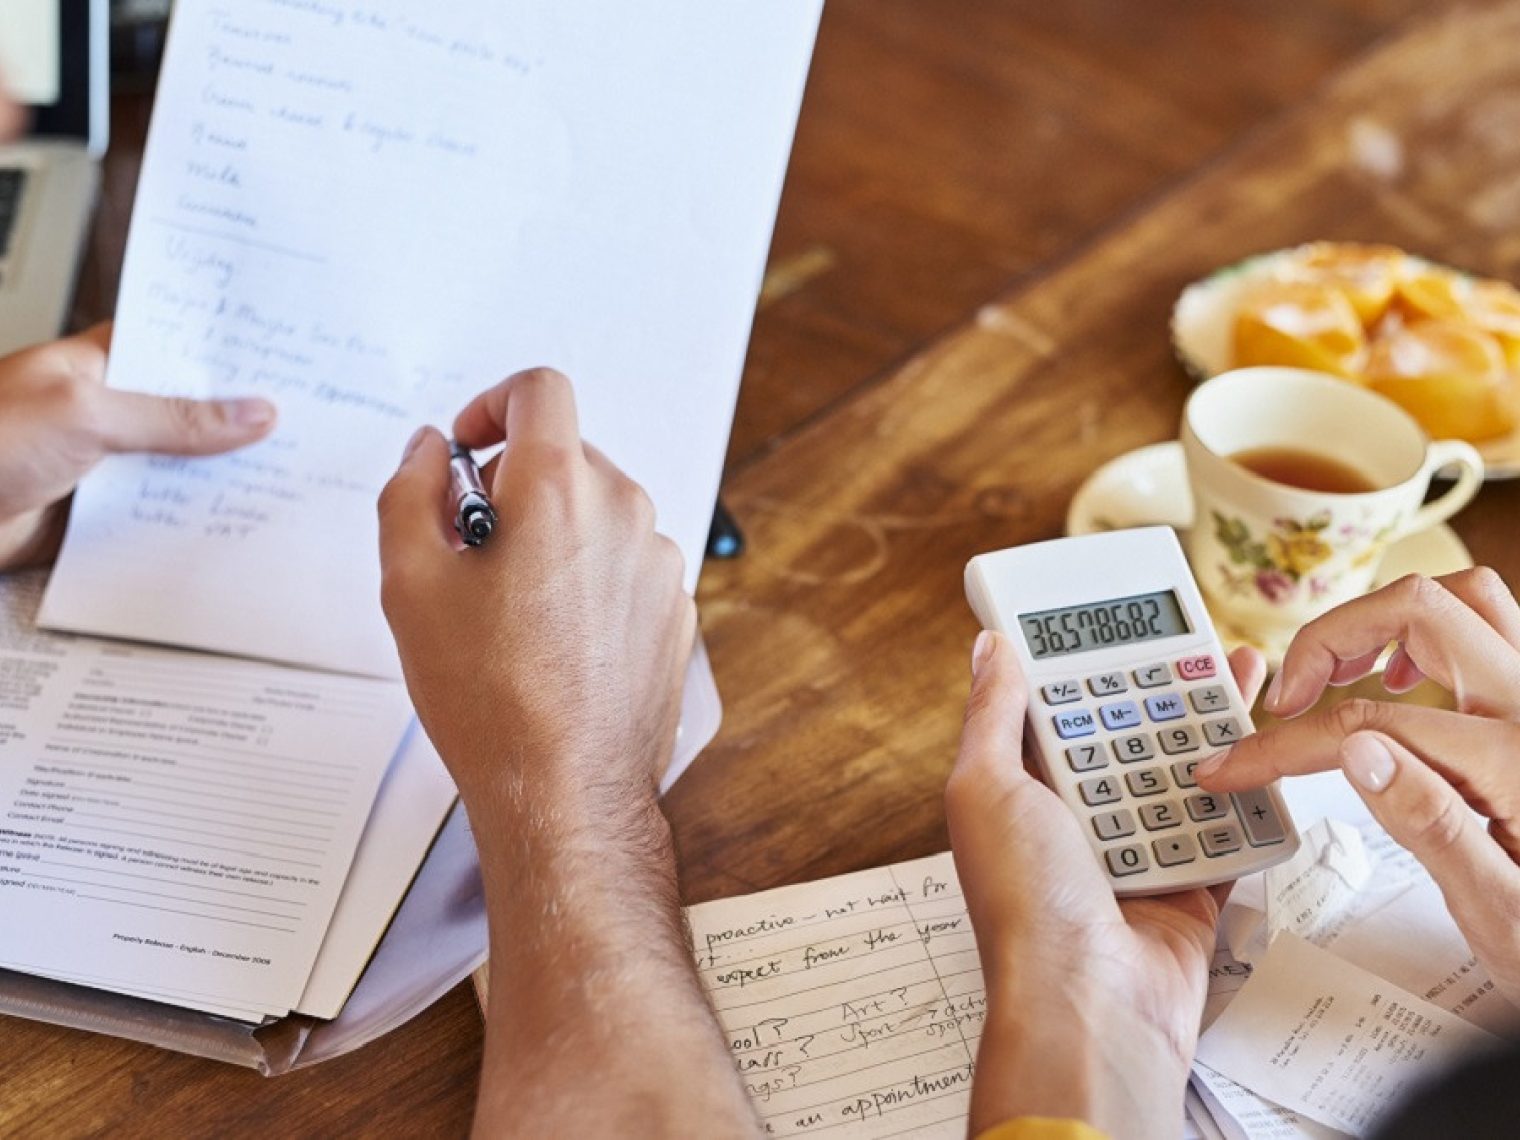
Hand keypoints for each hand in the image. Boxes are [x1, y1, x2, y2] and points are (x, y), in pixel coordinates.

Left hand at [0, 325, 276, 569]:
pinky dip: (191, 521)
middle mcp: (107, 411)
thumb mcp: (88, 414)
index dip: (231, 354)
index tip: (289, 361)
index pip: (180, 348)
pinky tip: (231, 523)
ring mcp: (106, 463)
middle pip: (191, 413)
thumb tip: (251, 412)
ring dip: (220, 477)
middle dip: (240, 422)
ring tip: (285, 477)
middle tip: (306, 425)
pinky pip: (159, 515)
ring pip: (181, 467)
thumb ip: (175, 418)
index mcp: (99, 364)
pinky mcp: (101, 513)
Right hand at [377, 367, 695, 809]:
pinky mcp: (675, 608)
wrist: (566, 790)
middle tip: (470, 551)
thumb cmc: (491, 698)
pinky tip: (553, 638)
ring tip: (510, 608)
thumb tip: (426, 450)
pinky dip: (588, 576)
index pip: (540, 389)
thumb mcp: (410, 585)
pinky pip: (625, 562)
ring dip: (552, 534)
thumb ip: (408, 492)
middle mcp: (626, 514)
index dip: (493, 403)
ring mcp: (660, 563)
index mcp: (561, 492)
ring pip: (597, 512)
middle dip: (512, 484)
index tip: (468, 447)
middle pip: (567, 455)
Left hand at [946, 632, 1265, 1139]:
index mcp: (1020, 794)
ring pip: (1180, 777)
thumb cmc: (1026, 904)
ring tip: (1245, 678)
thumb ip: (994, 716)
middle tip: (1201, 644)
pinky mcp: (1186, 890)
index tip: (1116, 626)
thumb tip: (988, 648)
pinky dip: (1244, 799)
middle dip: (1162, 691)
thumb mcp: (986, 789)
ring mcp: (1132, 856)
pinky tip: (1264, 752)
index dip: (1084, 669)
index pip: (1054, 713)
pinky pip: (1222, 834)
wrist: (1092, 1005)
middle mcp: (1073, 823)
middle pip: (1126, 738)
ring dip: (1211, 732)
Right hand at [1197, 569, 1519, 1006]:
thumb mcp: (1500, 915)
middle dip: (1329, 640)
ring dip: (1384, 620)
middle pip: (1417, 611)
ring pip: (1463, 598)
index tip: (1238, 764)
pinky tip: (1397, 680)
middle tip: (1286, 700)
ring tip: (1335, 672)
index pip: (1370, 723)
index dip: (1286, 743)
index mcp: (1517, 765)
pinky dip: (1427, 633)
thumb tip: (1357, 752)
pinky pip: (1488, 626)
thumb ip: (1434, 827)